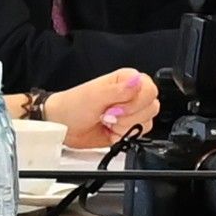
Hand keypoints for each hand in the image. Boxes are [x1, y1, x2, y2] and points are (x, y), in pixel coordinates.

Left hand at [43, 71, 160, 148]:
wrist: (63, 126)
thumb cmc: (73, 106)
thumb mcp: (94, 95)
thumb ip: (118, 90)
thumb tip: (137, 82)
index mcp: (127, 79)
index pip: (150, 90)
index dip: (137, 102)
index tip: (117, 106)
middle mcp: (132, 94)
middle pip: (151, 108)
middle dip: (128, 116)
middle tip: (109, 114)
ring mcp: (131, 112)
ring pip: (147, 123)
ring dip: (124, 127)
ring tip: (107, 121)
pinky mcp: (128, 128)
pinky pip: (139, 135)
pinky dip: (122, 136)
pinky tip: (109, 130)